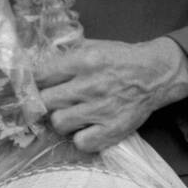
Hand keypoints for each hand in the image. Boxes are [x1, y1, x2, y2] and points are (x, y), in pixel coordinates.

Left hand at [33, 38, 187, 153]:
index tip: (31, 87)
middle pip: (45, 101)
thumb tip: (38, 63)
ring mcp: (100, 109)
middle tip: (50, 102)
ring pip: (58, 123)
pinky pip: (80, 143)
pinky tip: (86, 128)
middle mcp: (89, 85)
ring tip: (71, 115)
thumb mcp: (94, 45)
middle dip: (44, 102)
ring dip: (61, 120)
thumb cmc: (122, 59)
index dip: (32, 82)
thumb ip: (67, 54)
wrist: (156, 74)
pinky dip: (80, 138)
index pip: (41, 75)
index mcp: (83, 60)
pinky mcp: (112, 129)